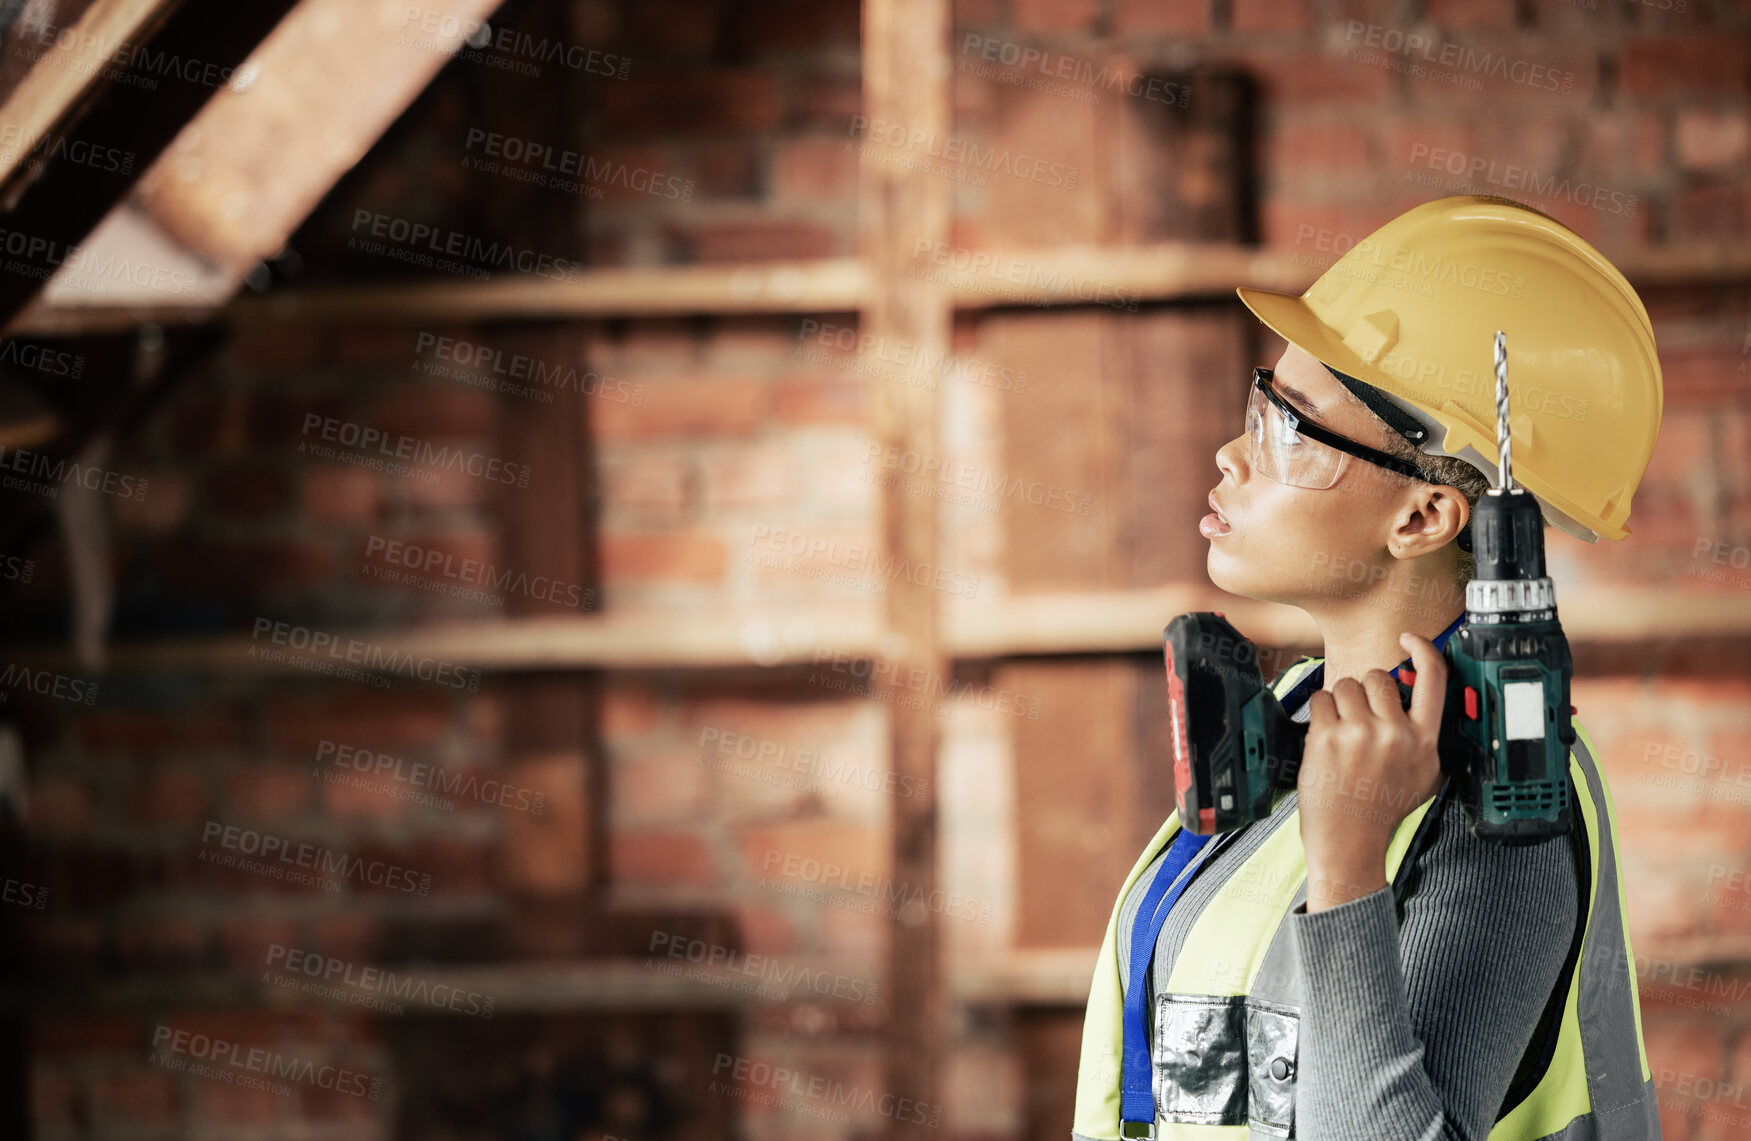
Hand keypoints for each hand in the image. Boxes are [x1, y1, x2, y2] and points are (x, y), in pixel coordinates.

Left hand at [1299, 633, 1447, 913]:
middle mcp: (1395, 734)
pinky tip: (1325, 736)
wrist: (1350, 840)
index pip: (1435, 679)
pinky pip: (1321, 699)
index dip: (1424, 649)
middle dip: (1364, 689)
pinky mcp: (1328, 738)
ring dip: (1339, 700)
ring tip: (1341, 730)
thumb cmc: (1382, 808)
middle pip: (1378, 677)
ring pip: (1346, 684)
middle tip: (1359, 715)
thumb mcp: (1423, 774)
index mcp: (1424, 740)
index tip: (1410, 638)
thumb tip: (1413, 698)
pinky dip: (1320, 711)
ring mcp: (1360, 734)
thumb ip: (1422, 737)